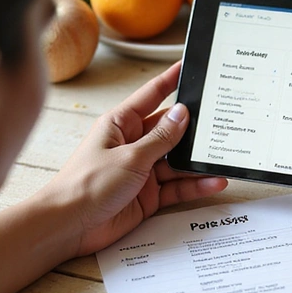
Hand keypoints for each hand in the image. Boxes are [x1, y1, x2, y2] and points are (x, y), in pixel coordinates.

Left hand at [41, 62, 227, 257]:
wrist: (68, 227)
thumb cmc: (86, 185)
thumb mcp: (130, 156)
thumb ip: (161, 137)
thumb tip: (182, 113)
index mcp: (121, 124)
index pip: (151, 95)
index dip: (171, 80)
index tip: (189, 65)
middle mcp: (133, 144)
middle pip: (170, 130)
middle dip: (194, 128)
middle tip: (221, 119)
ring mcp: (142, 170)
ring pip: (177, 161)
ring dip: (198, 161)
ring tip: (222, 156)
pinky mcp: (148, 195)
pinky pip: (177, 187)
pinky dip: (195, 185)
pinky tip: (213, 182)